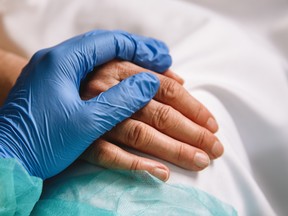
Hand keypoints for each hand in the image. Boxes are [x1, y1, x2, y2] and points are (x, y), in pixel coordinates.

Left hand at [0, 30, 171, 178]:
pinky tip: (122, 81)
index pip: (109, 42)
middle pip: (104, 48)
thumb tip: (149, 83)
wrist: (5, 161)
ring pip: (97, 61)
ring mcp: (53, 75)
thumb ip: (120, 101)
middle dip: (135, 53)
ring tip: (148, 70)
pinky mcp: (53, 90)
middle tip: (161, 61)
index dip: (140, 48)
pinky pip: (88, 74)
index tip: (163, 57)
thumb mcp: (86, 123)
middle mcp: (56, 61)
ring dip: (124, 64)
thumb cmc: (41, 143)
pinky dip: (109, 76)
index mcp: (62, 62)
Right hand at [81, 61, 223, 180]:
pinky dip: (136, 165)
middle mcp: (108, 92)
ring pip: (141, 135)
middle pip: (159, 113)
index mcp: (120, 71)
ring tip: (200, 161)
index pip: (166, 89)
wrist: (49, 96)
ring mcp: (95, 118)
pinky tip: (161, 174)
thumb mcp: (117, 67)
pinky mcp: (82, 142)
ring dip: (174, 150)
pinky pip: (109, 156)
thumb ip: (149, 72)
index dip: (193, 107)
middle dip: (192, 132)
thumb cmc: (92, 81)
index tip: (212, 124)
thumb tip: (182, 82)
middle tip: (215, 148)